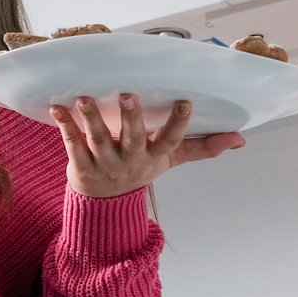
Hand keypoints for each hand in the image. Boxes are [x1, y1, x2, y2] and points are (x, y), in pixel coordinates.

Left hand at [51, 95, 244, 198]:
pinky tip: (57, 107)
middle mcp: (131, 160)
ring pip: (98, 139)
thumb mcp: (172, 159)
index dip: (179, 123)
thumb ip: (203, 146)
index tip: (185, 102)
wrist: (105, 202)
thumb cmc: (141, 168)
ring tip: (85, 98)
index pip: (171, 140)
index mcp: (154, 156)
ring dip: (91, 118)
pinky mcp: (81, 165)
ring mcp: (104, 163)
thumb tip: (241, 138)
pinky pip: (71, 143)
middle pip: (133, 138)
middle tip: (127, 94)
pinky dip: (65, 124)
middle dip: (131, 117)